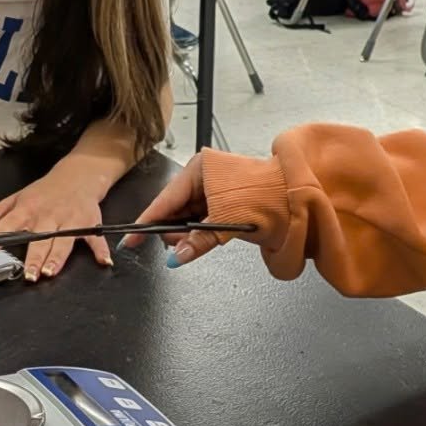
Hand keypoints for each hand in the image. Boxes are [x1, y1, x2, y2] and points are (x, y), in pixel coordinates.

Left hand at [0, 175, 110, 282]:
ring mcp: (70, 220)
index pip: (9, 225)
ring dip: (58, 256)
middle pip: (40, 238)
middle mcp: (48, 216)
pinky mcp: (89, 223)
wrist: (78, 175)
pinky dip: (101, 250)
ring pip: (64, 240)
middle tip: (30, 274)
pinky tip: (104, 262)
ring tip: (51, 272)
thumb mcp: (13, 200)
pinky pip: (95, 238)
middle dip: (35, 256)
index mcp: (27, 211)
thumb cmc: (43, 192)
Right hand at [121, 153, 272, 267]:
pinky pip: (199, 218)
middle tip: (177, 247)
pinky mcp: (221, 200)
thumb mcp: (226, 221)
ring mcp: (211, 188)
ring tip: (198, 241)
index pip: (164, 199)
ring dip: (187, 233)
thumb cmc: (265, 197)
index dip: (146, 221)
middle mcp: (203, 176)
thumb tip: (177, 255)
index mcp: (199, 169)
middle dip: (172, 231)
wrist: (295, 198)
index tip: (130, 238)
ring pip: (186, 216)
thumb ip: (198, 240)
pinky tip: (202, 238)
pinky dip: (198, 231)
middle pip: (173, 209)